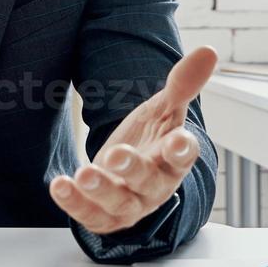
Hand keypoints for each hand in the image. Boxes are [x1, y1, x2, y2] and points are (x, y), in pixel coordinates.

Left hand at [49, 46, 217, 234]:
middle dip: (132, 169)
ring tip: (83, 173)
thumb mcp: (164, 109)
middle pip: (148, 181)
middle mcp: (155, 186)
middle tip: (115, 154)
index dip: (182, 149)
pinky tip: (60, 185)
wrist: (129, 173)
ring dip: (100, 190)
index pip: (184, 156)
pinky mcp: (105, 216)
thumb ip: (182, 83)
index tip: (178, 139)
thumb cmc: (152, 140)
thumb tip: (208, 50)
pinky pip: (90, 216)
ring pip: (119, 203)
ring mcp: (131, 204)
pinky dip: (74, 204)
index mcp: (173, 159)